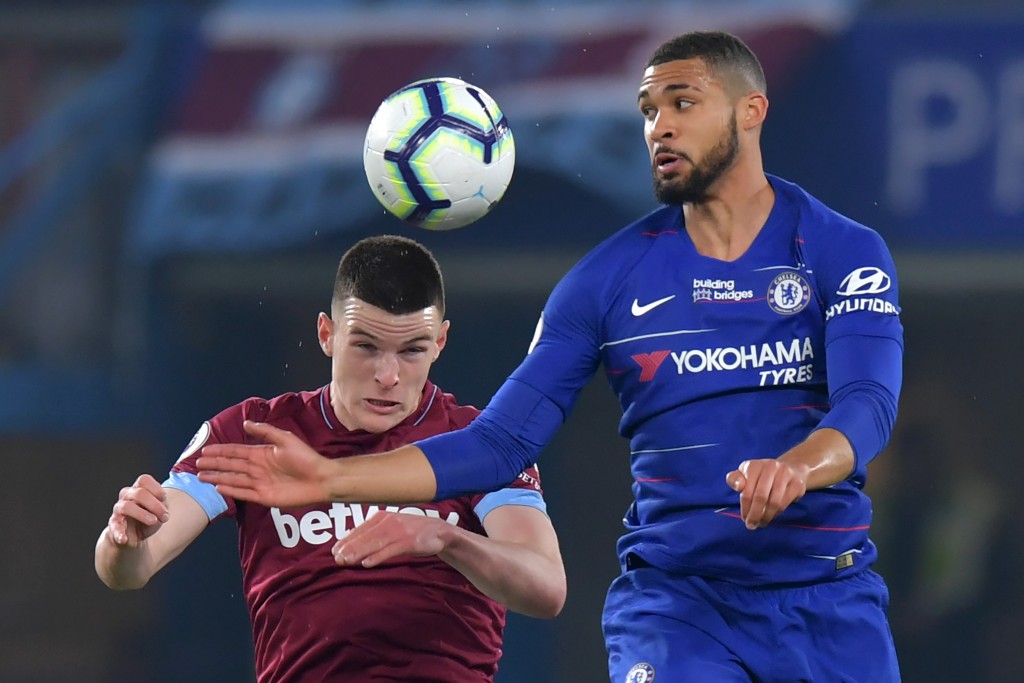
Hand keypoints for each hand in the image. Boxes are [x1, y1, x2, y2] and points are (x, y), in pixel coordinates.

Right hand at [106, 474, 168, 546]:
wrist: (134, 535)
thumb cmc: (149, 518)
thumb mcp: (159, 512)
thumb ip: (161, 508)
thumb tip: (161, 513)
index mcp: (138, 489)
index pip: (143, 480)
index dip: (156, 488)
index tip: (164, 498)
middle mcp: (127, 496)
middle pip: (139, 493)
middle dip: (155, 505)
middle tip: (165, 517)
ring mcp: (119, 509)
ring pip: (127, 506)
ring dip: (142, 514)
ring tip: (153, 521)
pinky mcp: (114, 524)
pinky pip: (114, 526)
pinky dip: (119, 533)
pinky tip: (124, 539)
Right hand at [196, 420, 332, 506]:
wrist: (320, 478)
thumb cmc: (306, 457)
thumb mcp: (285, 439)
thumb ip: (265, 432)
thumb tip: (246, 423)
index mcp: (262, 453)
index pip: (236, 452)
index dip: (220, 451)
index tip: (205, 451)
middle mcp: (257, 468)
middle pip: (231, 466)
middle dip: (214, 465)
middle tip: (196, 465)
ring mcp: (260, 483)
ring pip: (233, 479)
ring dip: (217, 478)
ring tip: (201, 477)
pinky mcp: (264, 496)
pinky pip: (243, 493)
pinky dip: (230, 490)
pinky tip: (218, 488)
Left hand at [333, 511, 452, 567]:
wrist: (439, 531)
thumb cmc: (411, 531)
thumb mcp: (391, 527)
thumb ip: (374, 533)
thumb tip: (351, 542)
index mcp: (383, 517)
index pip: (360, 529)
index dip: (346, 540)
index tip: (334, 551)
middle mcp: (390, 521)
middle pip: (365, 536)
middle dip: (349, 548)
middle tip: (336, 558)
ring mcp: (400, 531)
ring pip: (375, 543)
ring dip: (359, 552)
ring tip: (346, 561)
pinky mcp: (410, 542)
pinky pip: (390, 550)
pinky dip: (377, 557)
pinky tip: (367, 563)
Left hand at [725, 458, 807, 529]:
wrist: (790, 468)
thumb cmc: (761, 475)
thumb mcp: (744, 474)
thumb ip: (734, 479)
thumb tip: (738, 486)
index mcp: (754, 465)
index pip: (747, 490)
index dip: (745, 507)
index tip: (744, 518)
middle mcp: (770, 466)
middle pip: (760, 496)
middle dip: (755, 514)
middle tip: (752, 525)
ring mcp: (786, 474)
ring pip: (774, 502)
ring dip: (766, 516)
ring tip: (761, 523)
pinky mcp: (797, 484)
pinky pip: (785, 503)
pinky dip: (776, 513)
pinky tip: (771, 516)